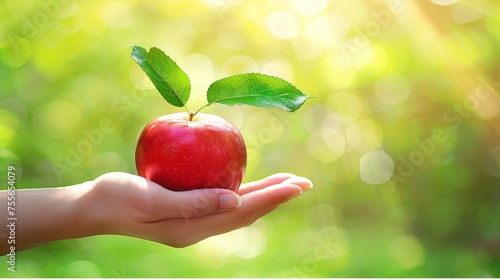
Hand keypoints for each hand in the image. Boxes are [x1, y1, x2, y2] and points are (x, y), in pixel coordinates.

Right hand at [87, 172, 312, 247]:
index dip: (271, 197)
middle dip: (276, 197)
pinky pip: (223, 203)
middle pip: (247, 212)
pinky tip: (251, 185)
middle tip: (304, 183)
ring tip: (287, 184)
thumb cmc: (116, 197)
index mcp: (192, 228)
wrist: (95, 207)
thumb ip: (192, 203)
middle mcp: (198, 229)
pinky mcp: (187, 213)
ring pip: (239, 208)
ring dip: (264, 196)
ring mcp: (193, 223)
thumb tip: (234, 200)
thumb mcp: (151, 199)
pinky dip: (243, 193)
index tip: (296, 184)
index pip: (242, 211)